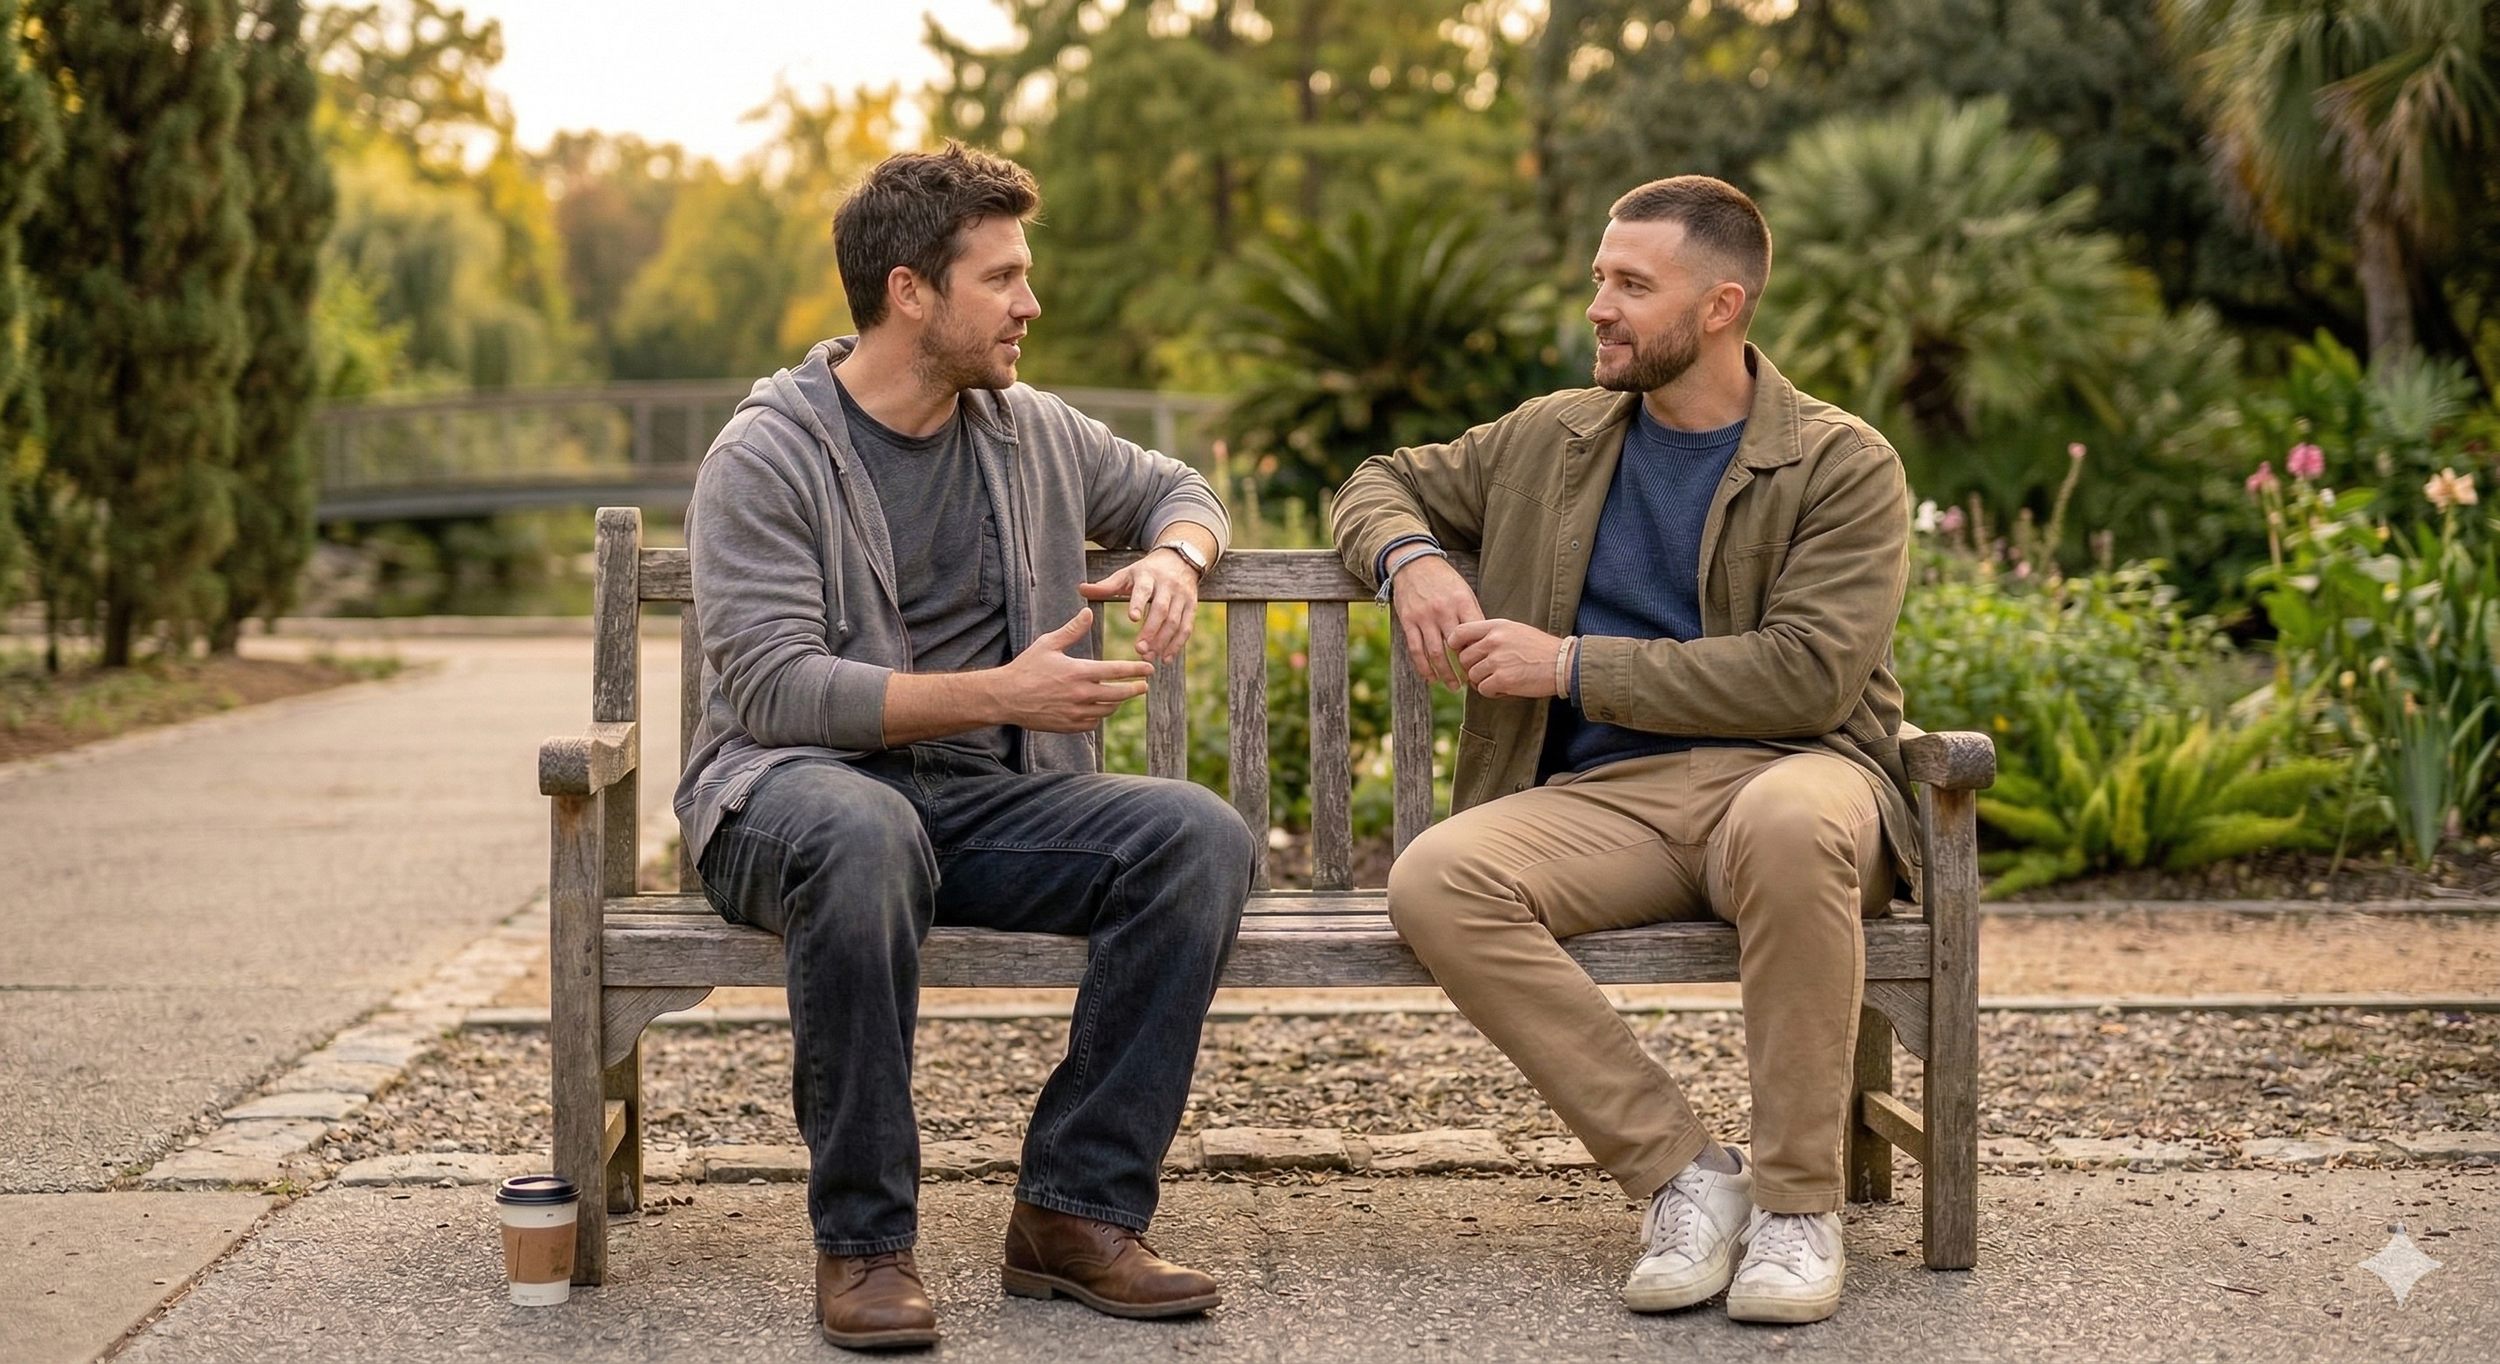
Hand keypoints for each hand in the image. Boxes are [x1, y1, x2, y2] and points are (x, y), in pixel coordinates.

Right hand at [993, 608, 1154, 731]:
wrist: (1005, 697)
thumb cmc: (1026, 668)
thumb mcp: (1048, 644)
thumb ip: (1072, 630)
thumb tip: (1089, 612)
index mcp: (1078, 672)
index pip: (1116, 671)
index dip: (1136, 670)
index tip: (1149, 669)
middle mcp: (1080, 694)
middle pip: (1119, 694)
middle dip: (1135, 689)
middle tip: (1144, 686)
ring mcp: (1075, 713)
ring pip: (1107, 710)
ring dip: (1118, 702)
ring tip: (1122, 695)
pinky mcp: (1068, 726)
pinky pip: (1093, 723)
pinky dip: (1100, 715)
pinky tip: (1100, 708)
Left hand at [1080, 549, 1200, 662]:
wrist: (1179, 560)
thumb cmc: (1146, 572)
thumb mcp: (1126, 574)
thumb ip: (1106, 586)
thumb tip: (1081, 589)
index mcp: (1148, 576)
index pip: (1143, 590)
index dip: (1138, 603)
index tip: (1132, 618)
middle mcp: (1168, 585)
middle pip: (1161, 609)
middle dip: (1151, 630)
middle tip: (1139, 650)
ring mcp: (1182, 596)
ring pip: (1175, 621)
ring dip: (1163, 641)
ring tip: (1149, 658)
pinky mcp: (1192, 606)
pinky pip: (1186, 627)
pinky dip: (1177, 644)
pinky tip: (1166, 659)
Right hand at [1385, 551, 1484, 688]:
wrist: (1414, 563)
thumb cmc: (1444, 580)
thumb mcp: (1464, 591)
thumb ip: (1473, 614)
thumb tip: (1485, 640)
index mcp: (1462, 602)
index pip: (1474, 635)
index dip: (1480, 654)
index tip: (1486, 667)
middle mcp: (1443, 611)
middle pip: (1456, 648)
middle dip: (1465, 669)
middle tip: (1472, 683)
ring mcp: (1424, 617)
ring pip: (1436, 653)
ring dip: (1445, 673)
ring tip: (1454, 686)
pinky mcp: (1409, 621)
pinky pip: (1416, 649)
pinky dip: (1423, 667)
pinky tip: (1431, 678)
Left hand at [1450, 618, 1567, 698]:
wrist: (1563, 663)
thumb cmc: (1539, 648)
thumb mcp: (1515, 630)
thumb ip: (1491, 634)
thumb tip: (1466, 646)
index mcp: (1495, 626)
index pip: (1460, 632)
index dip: (1455, 644)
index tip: (1461, 652)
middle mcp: (1493, 641)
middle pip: (1464, 658)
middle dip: (1472, 667)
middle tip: (1487, 672)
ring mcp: (1497, 661)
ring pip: (1472, 676)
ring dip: (1483, 681)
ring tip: (1501, 679)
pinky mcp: (1503, 680)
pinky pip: (1483, 689)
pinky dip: (1492, 692)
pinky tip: (1506, 688)